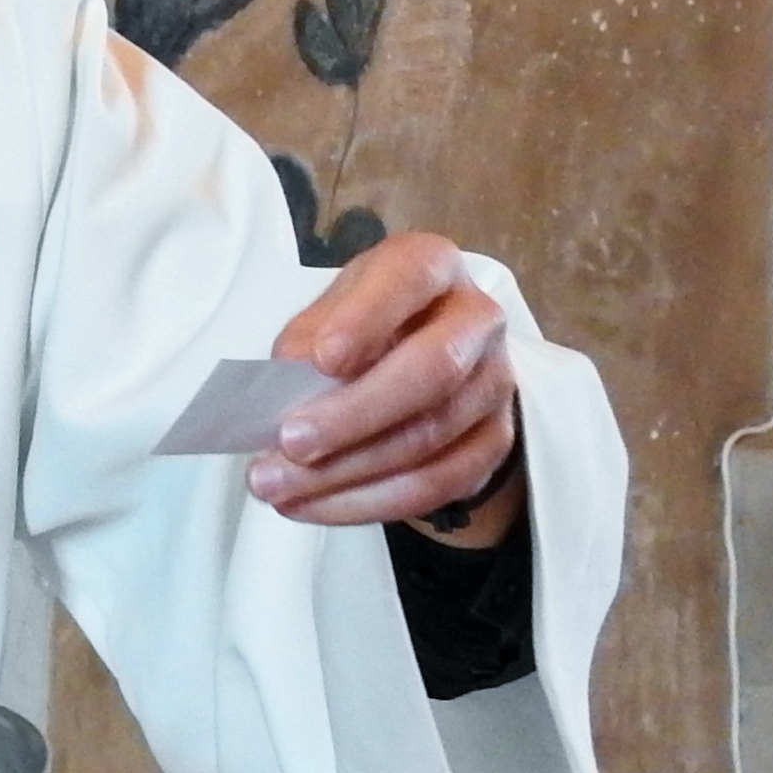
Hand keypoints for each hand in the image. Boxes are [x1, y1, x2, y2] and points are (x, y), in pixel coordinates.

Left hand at [249, 229, 523, 540]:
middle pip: (433, 369)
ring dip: (346, 471)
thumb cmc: (360, 326)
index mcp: (431, 267)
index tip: (321, 359)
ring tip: (278, 487)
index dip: (368, 319)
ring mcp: (494, 383)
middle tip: (288, 444)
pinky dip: (368, 501)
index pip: (409, 279)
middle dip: (354, 414)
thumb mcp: (327, 313)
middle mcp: (477, 319)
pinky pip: (436, 484)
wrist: (419, 359)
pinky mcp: (493, 442)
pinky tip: (313, 505)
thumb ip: (307, 339)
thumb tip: (288, 377)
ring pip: (430, 438)